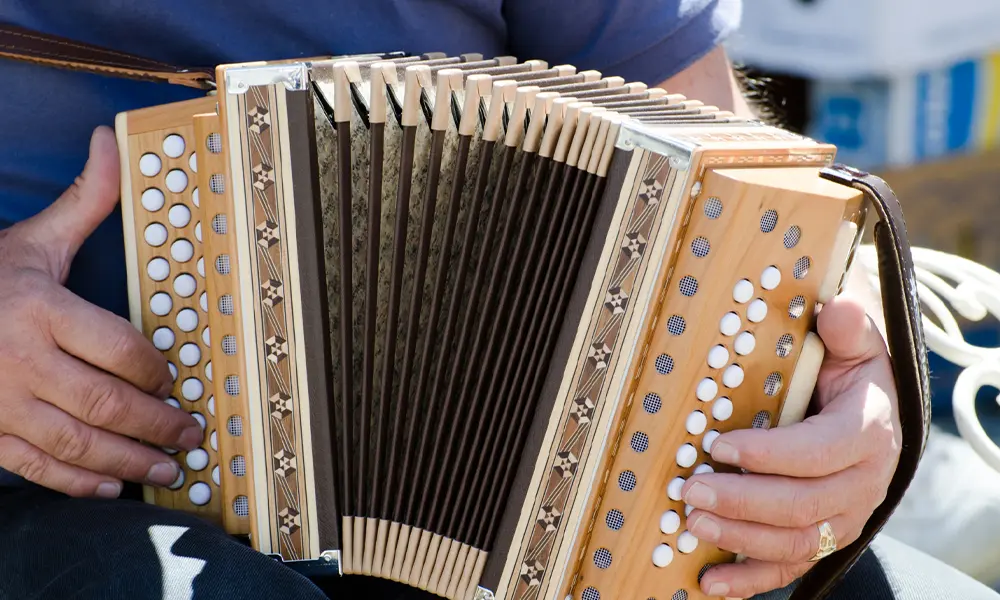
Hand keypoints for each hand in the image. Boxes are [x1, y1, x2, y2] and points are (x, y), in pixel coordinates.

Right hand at [0, 126, 201, 497]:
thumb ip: (84, 200)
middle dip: (158, 424)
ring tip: (167, 468)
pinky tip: (109, 486)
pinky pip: (34, 466)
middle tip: (192, 433)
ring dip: (129, 460)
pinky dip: (75, 482)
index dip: (158, 370)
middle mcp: (20, 360)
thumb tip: (110, 142)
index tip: (178, 380)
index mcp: (39, 309)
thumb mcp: (32, 238)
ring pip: (76, 442)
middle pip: (105, 402)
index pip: (118, 348)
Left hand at [684, 293, 900, 597]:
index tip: (720, 444)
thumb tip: (835, 308)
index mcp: (869, 433)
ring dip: (738, 537)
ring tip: (691, 521)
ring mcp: (844, 517)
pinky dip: (750, 579)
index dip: (769, 454)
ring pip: (794, 542)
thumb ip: (847, 326)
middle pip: (802, 505)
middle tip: (690, 487)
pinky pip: (790, 567)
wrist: (869, 412)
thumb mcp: (854, 342)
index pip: (821, 452)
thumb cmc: (849, 373)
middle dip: (741, 500)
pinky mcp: (823, 537)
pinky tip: (710, 580)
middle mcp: (863, 484)